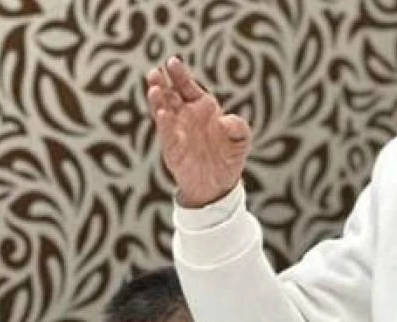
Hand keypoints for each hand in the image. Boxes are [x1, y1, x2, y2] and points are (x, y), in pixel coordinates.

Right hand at [146, 55, 250, 207]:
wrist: (219, 184)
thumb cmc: (230, 155)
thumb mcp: (241, 140)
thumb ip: (239, 127)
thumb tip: (226, 121)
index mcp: (202, 107)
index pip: (187, 86)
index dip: (179, 74)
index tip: (172, 62)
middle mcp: (186, 115)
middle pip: (169, 95)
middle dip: (161, 83)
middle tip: (155, 73)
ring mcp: (176, 130)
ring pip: (162, 110)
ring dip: (157, 100)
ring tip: (154, 89)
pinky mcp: (172, 148)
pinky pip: (167, 133)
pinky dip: (165, 124)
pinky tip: (162, 114)